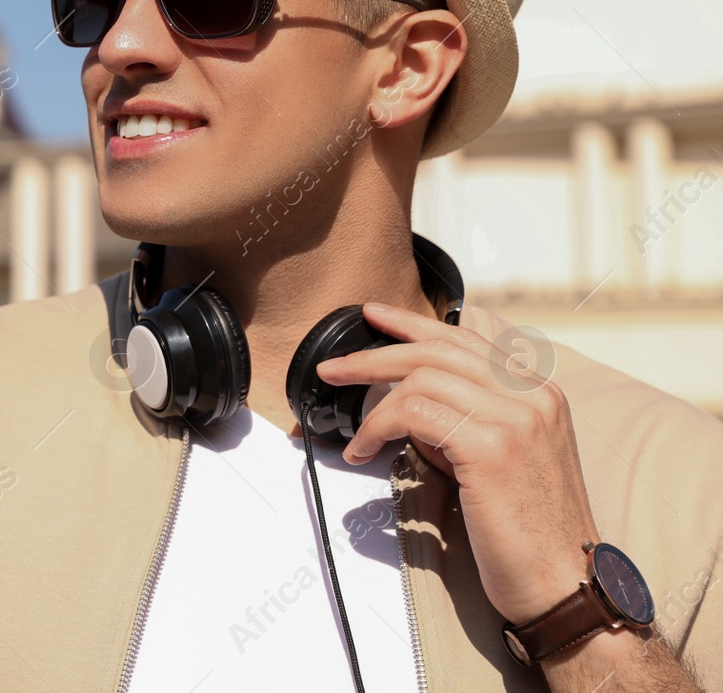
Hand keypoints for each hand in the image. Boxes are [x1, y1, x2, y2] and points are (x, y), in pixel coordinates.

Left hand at [314, 303, 597, 624]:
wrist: (564, 583)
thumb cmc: (527, 530)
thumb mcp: (500, 457)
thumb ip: (463, 418)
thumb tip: (409, 401)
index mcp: (539, 392)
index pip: (466, 339)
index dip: (414, 324)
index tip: (374, 315)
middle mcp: (533, 395)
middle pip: (437, 351)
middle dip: (375, 354)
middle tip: (334, 368)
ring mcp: (517, 417)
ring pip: (420, 379)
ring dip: (371, 403)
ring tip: (352, 432)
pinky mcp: (492, 445)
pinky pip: (413, 414)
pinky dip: (377, 429)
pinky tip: (364, 452)